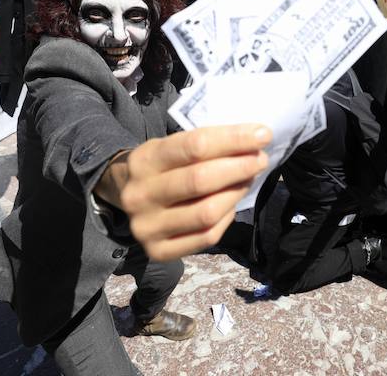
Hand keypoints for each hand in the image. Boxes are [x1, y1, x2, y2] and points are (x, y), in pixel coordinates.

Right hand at [94, 124, 271, 260]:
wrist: (124, 194)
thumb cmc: (161, 166)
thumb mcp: (170, 146)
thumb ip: (204, 145)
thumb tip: (253, 142)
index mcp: (144, 160)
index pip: (194, 146)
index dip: (233, 140)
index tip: (262, 134)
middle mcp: (140, 194)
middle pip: (201, 180)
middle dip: (239, 167)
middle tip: (260, 159)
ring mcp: (147, 226)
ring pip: (207, 212)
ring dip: (236, 193)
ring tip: (248, 179)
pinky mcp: (157, 251)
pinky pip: (206, 237)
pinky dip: (226, 218)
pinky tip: (231, 204)